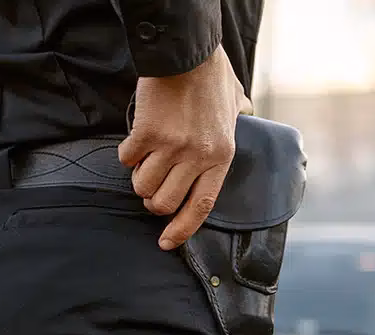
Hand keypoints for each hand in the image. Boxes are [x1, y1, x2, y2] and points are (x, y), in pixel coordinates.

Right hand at [118, 45, 253, 249]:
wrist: (186, 52)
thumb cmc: (211, 74)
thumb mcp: (237, 102)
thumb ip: (240, 118)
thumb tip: (247, 119)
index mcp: (222, 156)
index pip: (201, 206)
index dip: (182, 229)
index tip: (167, 242)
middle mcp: (198, 157)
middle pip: (165, 202)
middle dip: (154, 202)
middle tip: (152, 189)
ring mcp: (172, 147)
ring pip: (143, 185)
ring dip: (139, 178)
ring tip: (144, 162)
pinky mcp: (147, 133)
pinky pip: (127, 159)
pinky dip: (127, 154)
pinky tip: (134, 142)